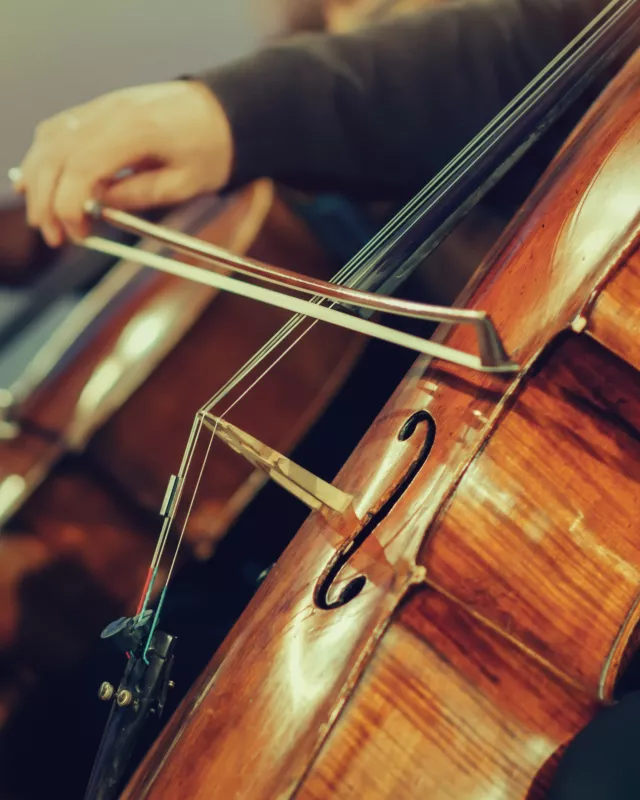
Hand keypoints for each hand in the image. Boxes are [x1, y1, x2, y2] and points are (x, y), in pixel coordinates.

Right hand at [11, 81, 233, 245]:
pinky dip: (44, 159)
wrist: (221, 113)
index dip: (70, 204)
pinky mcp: (97, 109)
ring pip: (49, 139)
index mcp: (137, 129)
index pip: (83, 165)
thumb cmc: (210, 150)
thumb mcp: (184, 184)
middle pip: (56, 152)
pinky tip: (42, 185)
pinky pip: (57, 130)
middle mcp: (110, 110)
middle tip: (55, 236)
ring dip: (38, 180)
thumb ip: (138, 195)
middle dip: (46, 199)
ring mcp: (101, 106)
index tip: (76, 233)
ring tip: (45, 217)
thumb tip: (97, 207)